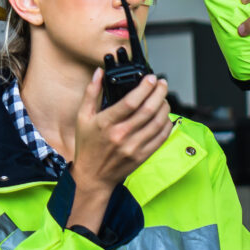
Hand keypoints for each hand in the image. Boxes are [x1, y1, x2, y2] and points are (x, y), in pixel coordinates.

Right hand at [67, 70, 170, 231]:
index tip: (151, 78)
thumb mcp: (83, 117)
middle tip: (162, 83)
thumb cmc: (87, 146)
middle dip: (159, 92)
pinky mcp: (142, 156)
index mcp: (105, 123)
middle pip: (148, 110)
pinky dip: (167, 124)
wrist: (93, 176)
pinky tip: (165, 115)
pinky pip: (161, 137)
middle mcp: (121, 135)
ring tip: (164, 97)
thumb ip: (92, 93)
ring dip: (165, 106)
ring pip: (158, 122)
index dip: (145, 88)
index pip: (131, 102)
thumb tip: (99, 72)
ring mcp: (133, 147)